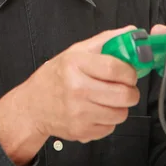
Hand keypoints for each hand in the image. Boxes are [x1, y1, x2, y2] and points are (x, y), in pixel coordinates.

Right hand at [26, 25, 140, 142]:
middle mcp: (77, 88)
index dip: (129, 71)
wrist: (34, 105)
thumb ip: (106, 41)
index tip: (131, 72)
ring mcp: (79, 113)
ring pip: (121, 114)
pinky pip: (111, 128)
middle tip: (125, 87)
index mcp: (75, 64)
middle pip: (123, 94)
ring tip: (108, 99)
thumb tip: (132, 33)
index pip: (114, 68)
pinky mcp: (82, 132)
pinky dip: (108, 120)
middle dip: (131, 91)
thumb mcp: (76, 51)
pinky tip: (97, 110)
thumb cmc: (56, 76)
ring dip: (120, 106)